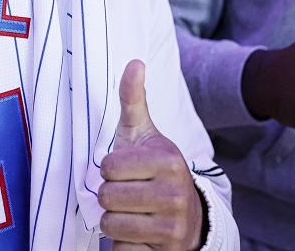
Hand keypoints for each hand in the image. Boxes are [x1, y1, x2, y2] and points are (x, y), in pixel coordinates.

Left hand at [99, 60, 202, 249]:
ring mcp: (173, 226)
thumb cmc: (155, 171)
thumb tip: (134, 62)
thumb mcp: (144, 135)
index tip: (126, 171)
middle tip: (128, 194)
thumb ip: (133, 100)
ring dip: (115, 222)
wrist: (188, 217)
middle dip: (110, 197)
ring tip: (133, 213)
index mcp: (167, 160)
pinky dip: (124, 246)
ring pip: (111, 225)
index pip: (107, 167)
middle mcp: (174, 193)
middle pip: (107, 196)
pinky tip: (139, 236)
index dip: (109, 170)